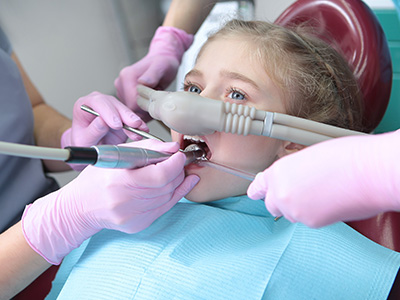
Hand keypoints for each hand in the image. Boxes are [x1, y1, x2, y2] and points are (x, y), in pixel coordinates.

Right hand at [22, 139, 199, 263]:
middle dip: (178, 171)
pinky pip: (164, 208)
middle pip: (166, 186)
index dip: (175, 164)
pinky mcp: (139, 225)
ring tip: (177, 171)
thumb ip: (147, 148)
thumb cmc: (97, 178)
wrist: (81, 207)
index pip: (159, 175)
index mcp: (119, 181)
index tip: (179, 155)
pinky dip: (173, 195)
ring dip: (177, 182)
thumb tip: (172, 147)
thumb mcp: (116, 155)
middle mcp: (126, 202)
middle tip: (179, 161)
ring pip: (168, 197)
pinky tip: (179, 185)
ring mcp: (134, 216)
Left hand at [61, 92, 147, 169]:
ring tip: (140, 129)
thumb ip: (93, 130)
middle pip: (113, 104)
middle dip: (125, 114)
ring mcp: (111, 108)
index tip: (117, 124)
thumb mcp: (84, 140)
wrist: (91, 148)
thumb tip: (102, 121)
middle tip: (133, 124)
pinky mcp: (121, 116)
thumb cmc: (83, 143)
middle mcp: (98, 104)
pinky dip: (138, 125)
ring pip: (124, 110)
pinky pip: (131, 119)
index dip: (109, 112)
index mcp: (83, 105)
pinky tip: (143, 130)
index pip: (98, 102)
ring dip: (134, 120)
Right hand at [114, 26, 193, 120]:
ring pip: (130, 108)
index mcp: (127, 76)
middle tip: (156, 99)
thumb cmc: (164, 63)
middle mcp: (120, 82)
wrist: (162, 59)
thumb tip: (143, 82)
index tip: (155, 102)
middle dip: (144, 108)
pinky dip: (141, 107)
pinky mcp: (124, 93)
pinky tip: (149, 100)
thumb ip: (152, 75)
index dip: (145, 107)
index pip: (132, 103)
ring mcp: (121, 88)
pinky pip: (131, 106)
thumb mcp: (161, 67)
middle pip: (130, 107)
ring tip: (152, 97)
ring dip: (143, 108)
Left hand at [247, 130, 399, 227]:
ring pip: (291, 214)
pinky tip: (331, 201)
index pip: (258, 186)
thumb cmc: (346, 157)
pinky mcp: (311, 223)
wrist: (368, 171)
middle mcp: (281, 192)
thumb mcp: (308, 157)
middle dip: (282, 200)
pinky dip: (317, 214)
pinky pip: (308, 221)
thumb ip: (293, 171)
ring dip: (301, 207)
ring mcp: (294, 209)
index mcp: (278, 171)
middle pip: (272, 204)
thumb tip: (294, 180)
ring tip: (324, 193)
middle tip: (301, 193)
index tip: (256, 193)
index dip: (258, 190)